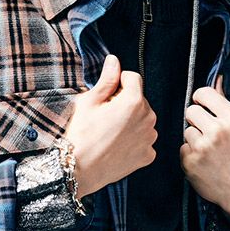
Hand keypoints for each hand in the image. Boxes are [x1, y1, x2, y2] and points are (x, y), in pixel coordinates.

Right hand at [63, 54, 156, 196]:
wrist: (79, 170)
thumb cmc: (82, 134)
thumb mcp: (89, 101)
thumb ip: (107, 79)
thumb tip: (114, 60)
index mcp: (134, 101)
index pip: (133, 78)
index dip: (117, 83)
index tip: (106, 95)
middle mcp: (148, 118)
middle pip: (139, 100)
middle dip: (125, 103)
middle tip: (105, 116)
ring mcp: (150, 139)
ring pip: (142, 120)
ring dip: (131, 122)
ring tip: (110, 132)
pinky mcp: (148, 155)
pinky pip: (143, 140)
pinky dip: (133, 141)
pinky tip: (116, 146)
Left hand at [180, 74, 229, 220]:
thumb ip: (225, 105)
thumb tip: (216, 80)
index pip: (204, 93)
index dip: (201, 99)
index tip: (203, 106)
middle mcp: (217, 130)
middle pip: (191, 110)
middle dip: (197, 120)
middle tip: (207, 131)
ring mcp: (201, 146)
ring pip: (186, 130)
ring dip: (194, 138)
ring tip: (209, 150)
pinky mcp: (190, 161)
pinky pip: (182, 148)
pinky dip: (190, 154)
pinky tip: (204, 162)